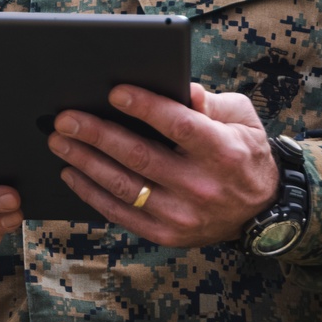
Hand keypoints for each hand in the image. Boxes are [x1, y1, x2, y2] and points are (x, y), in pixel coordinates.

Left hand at [48, 83, 279, 246]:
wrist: (261, 211)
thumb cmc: (245, 152)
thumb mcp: (241, 118)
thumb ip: (208, 102)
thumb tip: (179, 87)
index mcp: (223, 151)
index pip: (178, 125)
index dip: (145, 107)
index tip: (115, 92)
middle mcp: (202, 186)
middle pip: (140, 156)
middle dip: (97, 134)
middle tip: (65, 118)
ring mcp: (182, 215)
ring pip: (123, 186)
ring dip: (85, 162)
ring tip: (60, 142)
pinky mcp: (167, 235)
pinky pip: (121, 214)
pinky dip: (92, 194)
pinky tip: (72, 173)